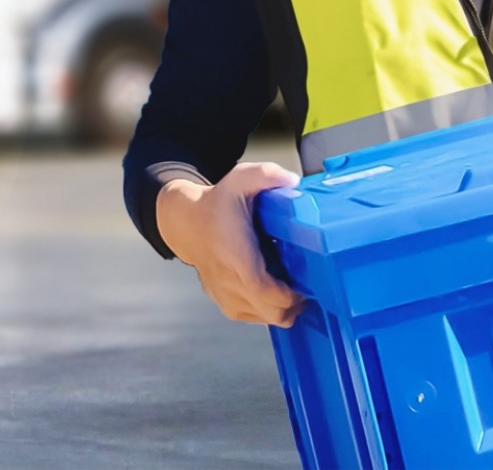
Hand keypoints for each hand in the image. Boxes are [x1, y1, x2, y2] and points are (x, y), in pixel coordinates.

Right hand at [157, 162, 304, 326]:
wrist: (186, 223)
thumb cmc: (217, 203)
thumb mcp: (240, 179)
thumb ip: (267, 175)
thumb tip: (293, 182)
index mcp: (236, 257)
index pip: (267, 293)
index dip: (292, 294)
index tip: (306, 280)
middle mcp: (229, 283)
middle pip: (274, 314)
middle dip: (295, 302)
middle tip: (305, 282)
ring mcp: (226, 297)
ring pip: (268, 318)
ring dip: (283, 305)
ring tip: (289, 282)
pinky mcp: (225, 304)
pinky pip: (256, 316)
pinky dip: (269, 307)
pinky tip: (273, 286)